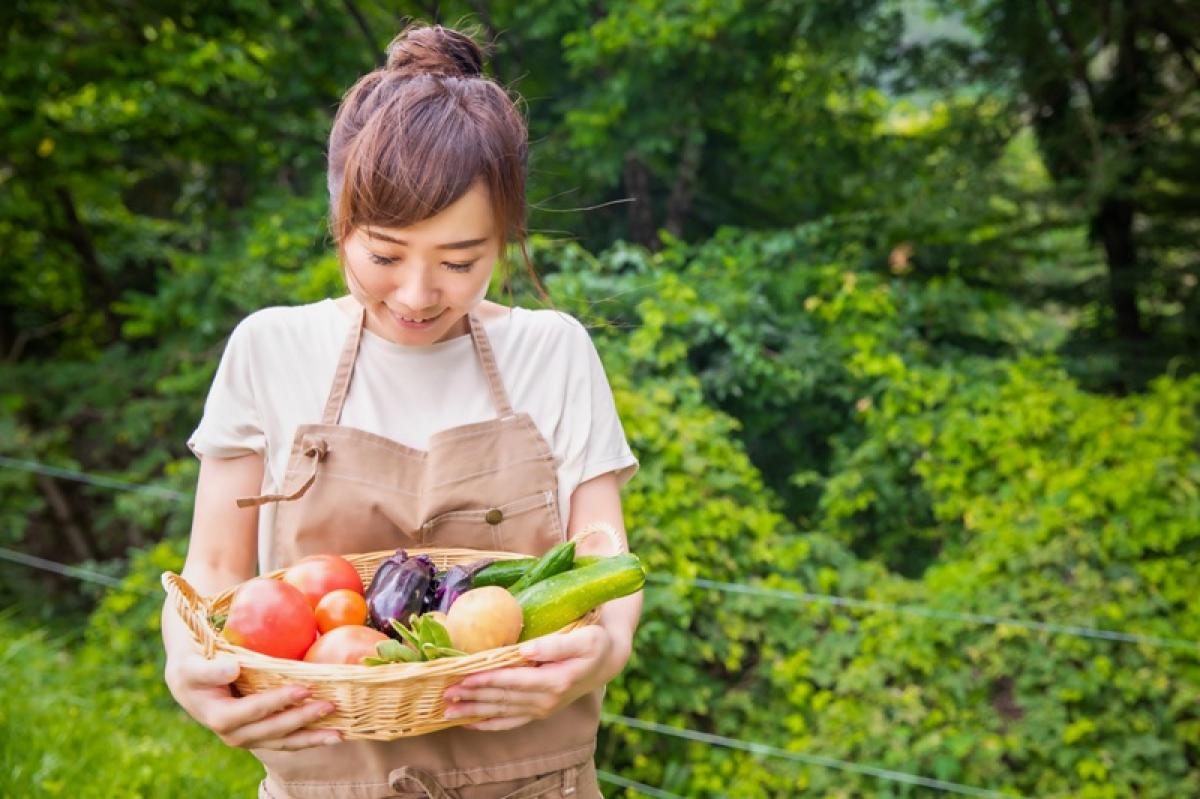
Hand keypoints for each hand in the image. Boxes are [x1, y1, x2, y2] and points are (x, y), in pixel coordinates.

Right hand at [164, 652, 341, 750]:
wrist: (190, 681)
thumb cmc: (191, 667)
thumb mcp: (191, 666)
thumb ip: (209, 669)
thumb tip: (232, 668)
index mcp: (219, 717)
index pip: (254, 711)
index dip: (278, 702)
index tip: (304, 689)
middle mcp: (235, 734)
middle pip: (273, 730)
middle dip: (302, 720)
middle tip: (330, 705)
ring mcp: (249, 738)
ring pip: (284, 742)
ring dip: (312, 738)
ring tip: (339, 733)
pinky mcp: (260, 735)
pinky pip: (287, 740)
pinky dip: (309, 739)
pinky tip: (332, 734)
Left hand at [441, 625, 626, 731]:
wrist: (606, 661)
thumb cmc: (594, 643)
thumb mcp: (584, 638)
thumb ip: (556, 645)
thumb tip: (526, 649)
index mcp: (556, 681)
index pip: (514, 681)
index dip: (488, 680)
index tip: (464, 677)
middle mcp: (547, 700)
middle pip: (503, 699)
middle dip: (473, 697)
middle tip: (446, 694)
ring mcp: (542, 709)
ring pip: (502, 712)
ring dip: (475, 712)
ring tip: (448, 712)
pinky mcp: (539, 711)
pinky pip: (510, 722)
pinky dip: (489, 723)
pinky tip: (471, 723)